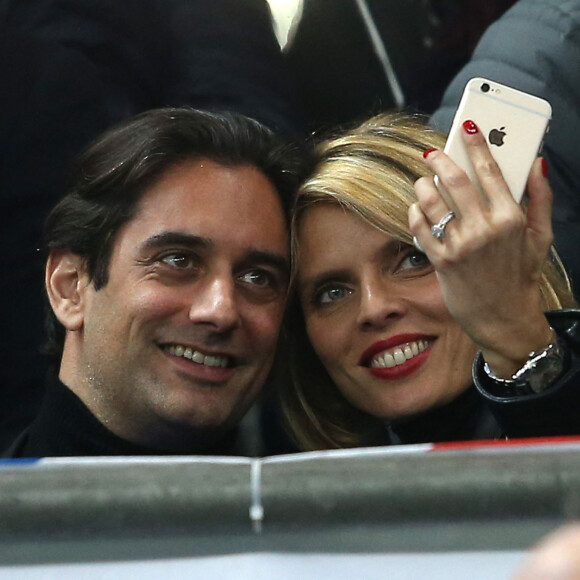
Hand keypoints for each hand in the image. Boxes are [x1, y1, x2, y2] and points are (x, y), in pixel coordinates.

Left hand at [409, 120, 553, 377]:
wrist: (501, 316)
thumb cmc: (520, 274)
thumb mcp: (541, 237)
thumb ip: (541, 199)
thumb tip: (538, 164)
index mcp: (511, 218)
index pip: (490, 170)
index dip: (477, 143)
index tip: (468, 125)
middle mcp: (484, 229)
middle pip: (455, 180)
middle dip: (440, 159)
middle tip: (431, 153)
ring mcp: (460, 245)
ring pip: (432, 201)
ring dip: (422, 185)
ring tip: (422, 181)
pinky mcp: (441, 260)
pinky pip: (420, 227)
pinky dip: (415, 213)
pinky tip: (418, 209)